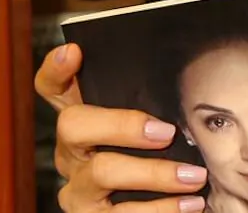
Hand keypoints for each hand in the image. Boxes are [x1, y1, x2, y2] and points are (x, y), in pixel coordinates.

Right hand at [35, 42, 207, 211]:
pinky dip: (161, 209)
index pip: (53, 89)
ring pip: (103, 172)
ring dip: (155, 174)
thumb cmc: (152, 158)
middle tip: (167, 133)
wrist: (140, 212)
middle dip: (122, 125)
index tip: (73, 51)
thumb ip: (149, 103)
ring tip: (195, 177)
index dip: (55, 70)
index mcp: (81, 122)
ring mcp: (77, 189)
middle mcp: (70, 153)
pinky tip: (190, 205)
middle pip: (74, 126)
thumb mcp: (144, 127)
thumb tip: (186, 76)